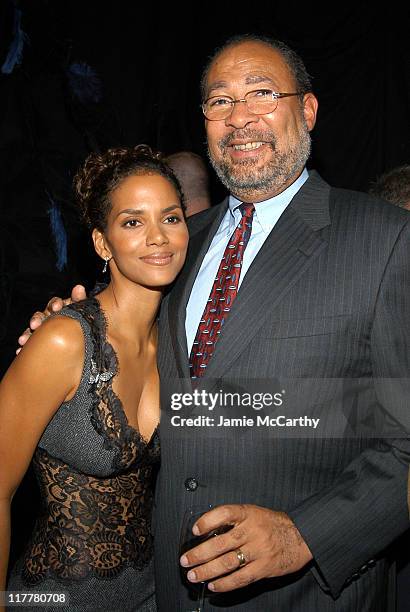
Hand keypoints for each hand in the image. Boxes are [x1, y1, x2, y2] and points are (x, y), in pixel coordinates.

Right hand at [17, 285, 86, 352]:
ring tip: (23, 340)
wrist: (84, 335)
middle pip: (40, 316)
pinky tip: (20, 351)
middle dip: (37, 320)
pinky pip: (30, 344)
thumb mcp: (83, 309)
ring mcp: (44, 329)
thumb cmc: (82, 319)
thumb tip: (79, 288)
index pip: (55, 303)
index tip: (57, 307)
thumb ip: (80, 299)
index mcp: (59, 308)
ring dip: (27, 334)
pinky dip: (24, 347)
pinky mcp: (40, 342)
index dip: (55, 304)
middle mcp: (49, 318)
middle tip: (35, 325)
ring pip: (33, 330)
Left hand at [180, 504, 311, 592]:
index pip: (225, 513)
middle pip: (220, 543)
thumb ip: (235, 521)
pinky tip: (213, 585)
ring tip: (193, 575)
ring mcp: (259, 550)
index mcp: (249, 514)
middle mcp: (252, 531)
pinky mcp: (264, 568)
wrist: (302, 537)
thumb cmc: (274, 524)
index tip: (195, 530)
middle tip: (185, 560)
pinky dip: (224, 583)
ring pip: (227, 563)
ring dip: (207, 570)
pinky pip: (240, 578)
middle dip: (199, 553)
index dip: (208, 520)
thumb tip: (208, 533)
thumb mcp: (254, 513)